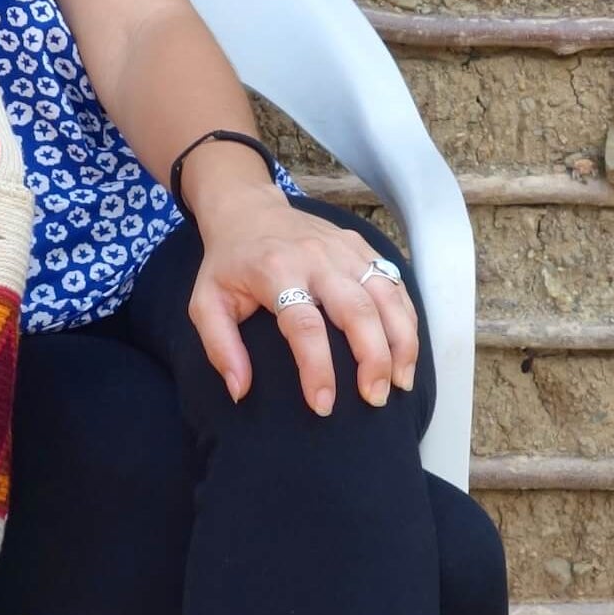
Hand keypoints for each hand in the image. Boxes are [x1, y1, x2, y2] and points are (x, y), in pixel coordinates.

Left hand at [187, 184, 419, 415]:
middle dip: (373, 359)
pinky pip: (394, 283)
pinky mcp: (360, 246)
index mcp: (275, 271)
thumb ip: (220, 346)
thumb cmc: (228, 262)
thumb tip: (239, 391)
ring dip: (400, 342)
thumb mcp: (206, 300)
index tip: (323, 406)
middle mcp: (315, 258)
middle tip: (375, 399)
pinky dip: (406, 318)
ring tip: (400, 382)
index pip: (304, 326)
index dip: (317, 369)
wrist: (246, 208)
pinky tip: (405, 349)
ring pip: (385, 296)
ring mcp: (342, 249)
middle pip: (357, 310)